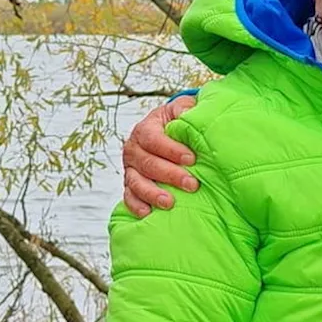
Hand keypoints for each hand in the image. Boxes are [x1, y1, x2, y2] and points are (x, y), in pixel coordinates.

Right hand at [121, 95, 199, 216]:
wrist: (169, 131)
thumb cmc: (178, 121)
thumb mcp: (182, 108)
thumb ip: (185, 108)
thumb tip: (189, 113)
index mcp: (145, 129)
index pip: (153, 139)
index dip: (171, 150)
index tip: (191, 159)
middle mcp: (133, 150)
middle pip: (147, 164)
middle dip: (170, 175)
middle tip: (192, 184)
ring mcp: (130, 169)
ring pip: (136, 183)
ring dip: (152, 193)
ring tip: (170, 203)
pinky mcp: (131, 185)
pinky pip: (129, 197)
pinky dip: (136, 206)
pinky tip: (148, 213)